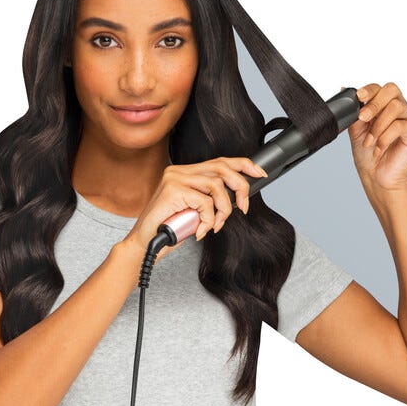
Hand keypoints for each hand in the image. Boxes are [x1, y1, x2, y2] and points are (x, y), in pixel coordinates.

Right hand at [122, 157, 266, 260]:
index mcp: (185, 172)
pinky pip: (205, 203)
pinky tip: (200, 230)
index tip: (260, 173)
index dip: (243, 165)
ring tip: (215, 224)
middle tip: (243, 207)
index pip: (220, 161)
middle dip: (240, 186)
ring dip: (223, 210)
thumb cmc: (170, 229)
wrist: (146, 244)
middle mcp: (179, 171)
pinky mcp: (173, 191)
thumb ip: (211, 199)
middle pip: (222, 168)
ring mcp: (175, 179)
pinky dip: (208, 220)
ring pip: (216, 186)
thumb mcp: (196, 211)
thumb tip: (238, 196)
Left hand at [345, 82, 406, 192]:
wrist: (376, 176)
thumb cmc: (368, 153)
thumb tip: (345, 90)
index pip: (380, 88)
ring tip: (370, 141)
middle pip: (391, 90)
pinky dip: (385, 138)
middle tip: (363, 118)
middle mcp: (400, 108)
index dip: (369, 90)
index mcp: (385, 105)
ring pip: (395, 107)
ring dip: (378, 126)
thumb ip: (354, 111)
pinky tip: (379, 148)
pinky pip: (401, 126)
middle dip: (374, 103)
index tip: (358, 97)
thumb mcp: (356, 129)